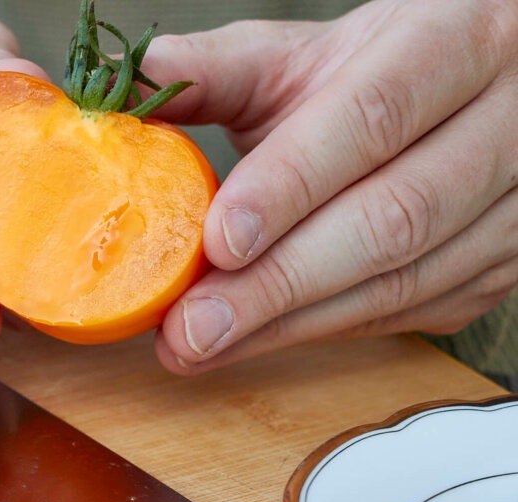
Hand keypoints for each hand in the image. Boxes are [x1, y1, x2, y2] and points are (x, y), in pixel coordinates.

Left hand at [143, 0, 517, 372]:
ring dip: (292, 323)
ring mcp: (515, 204)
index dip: (291, 184)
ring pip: (405, 280)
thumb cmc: (375, 69)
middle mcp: (506, 122)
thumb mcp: (302, 54)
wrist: (467, 91)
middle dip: (280, 283)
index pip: (371, 119)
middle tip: (193, 326)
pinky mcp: (502, 264)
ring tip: (200, 344)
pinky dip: (324, 330)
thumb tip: (137, 78)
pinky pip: (411, 312)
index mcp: (453, 41)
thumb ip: (220, 69)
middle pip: (393, 218)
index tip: (217, 242)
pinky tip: (255, 339)